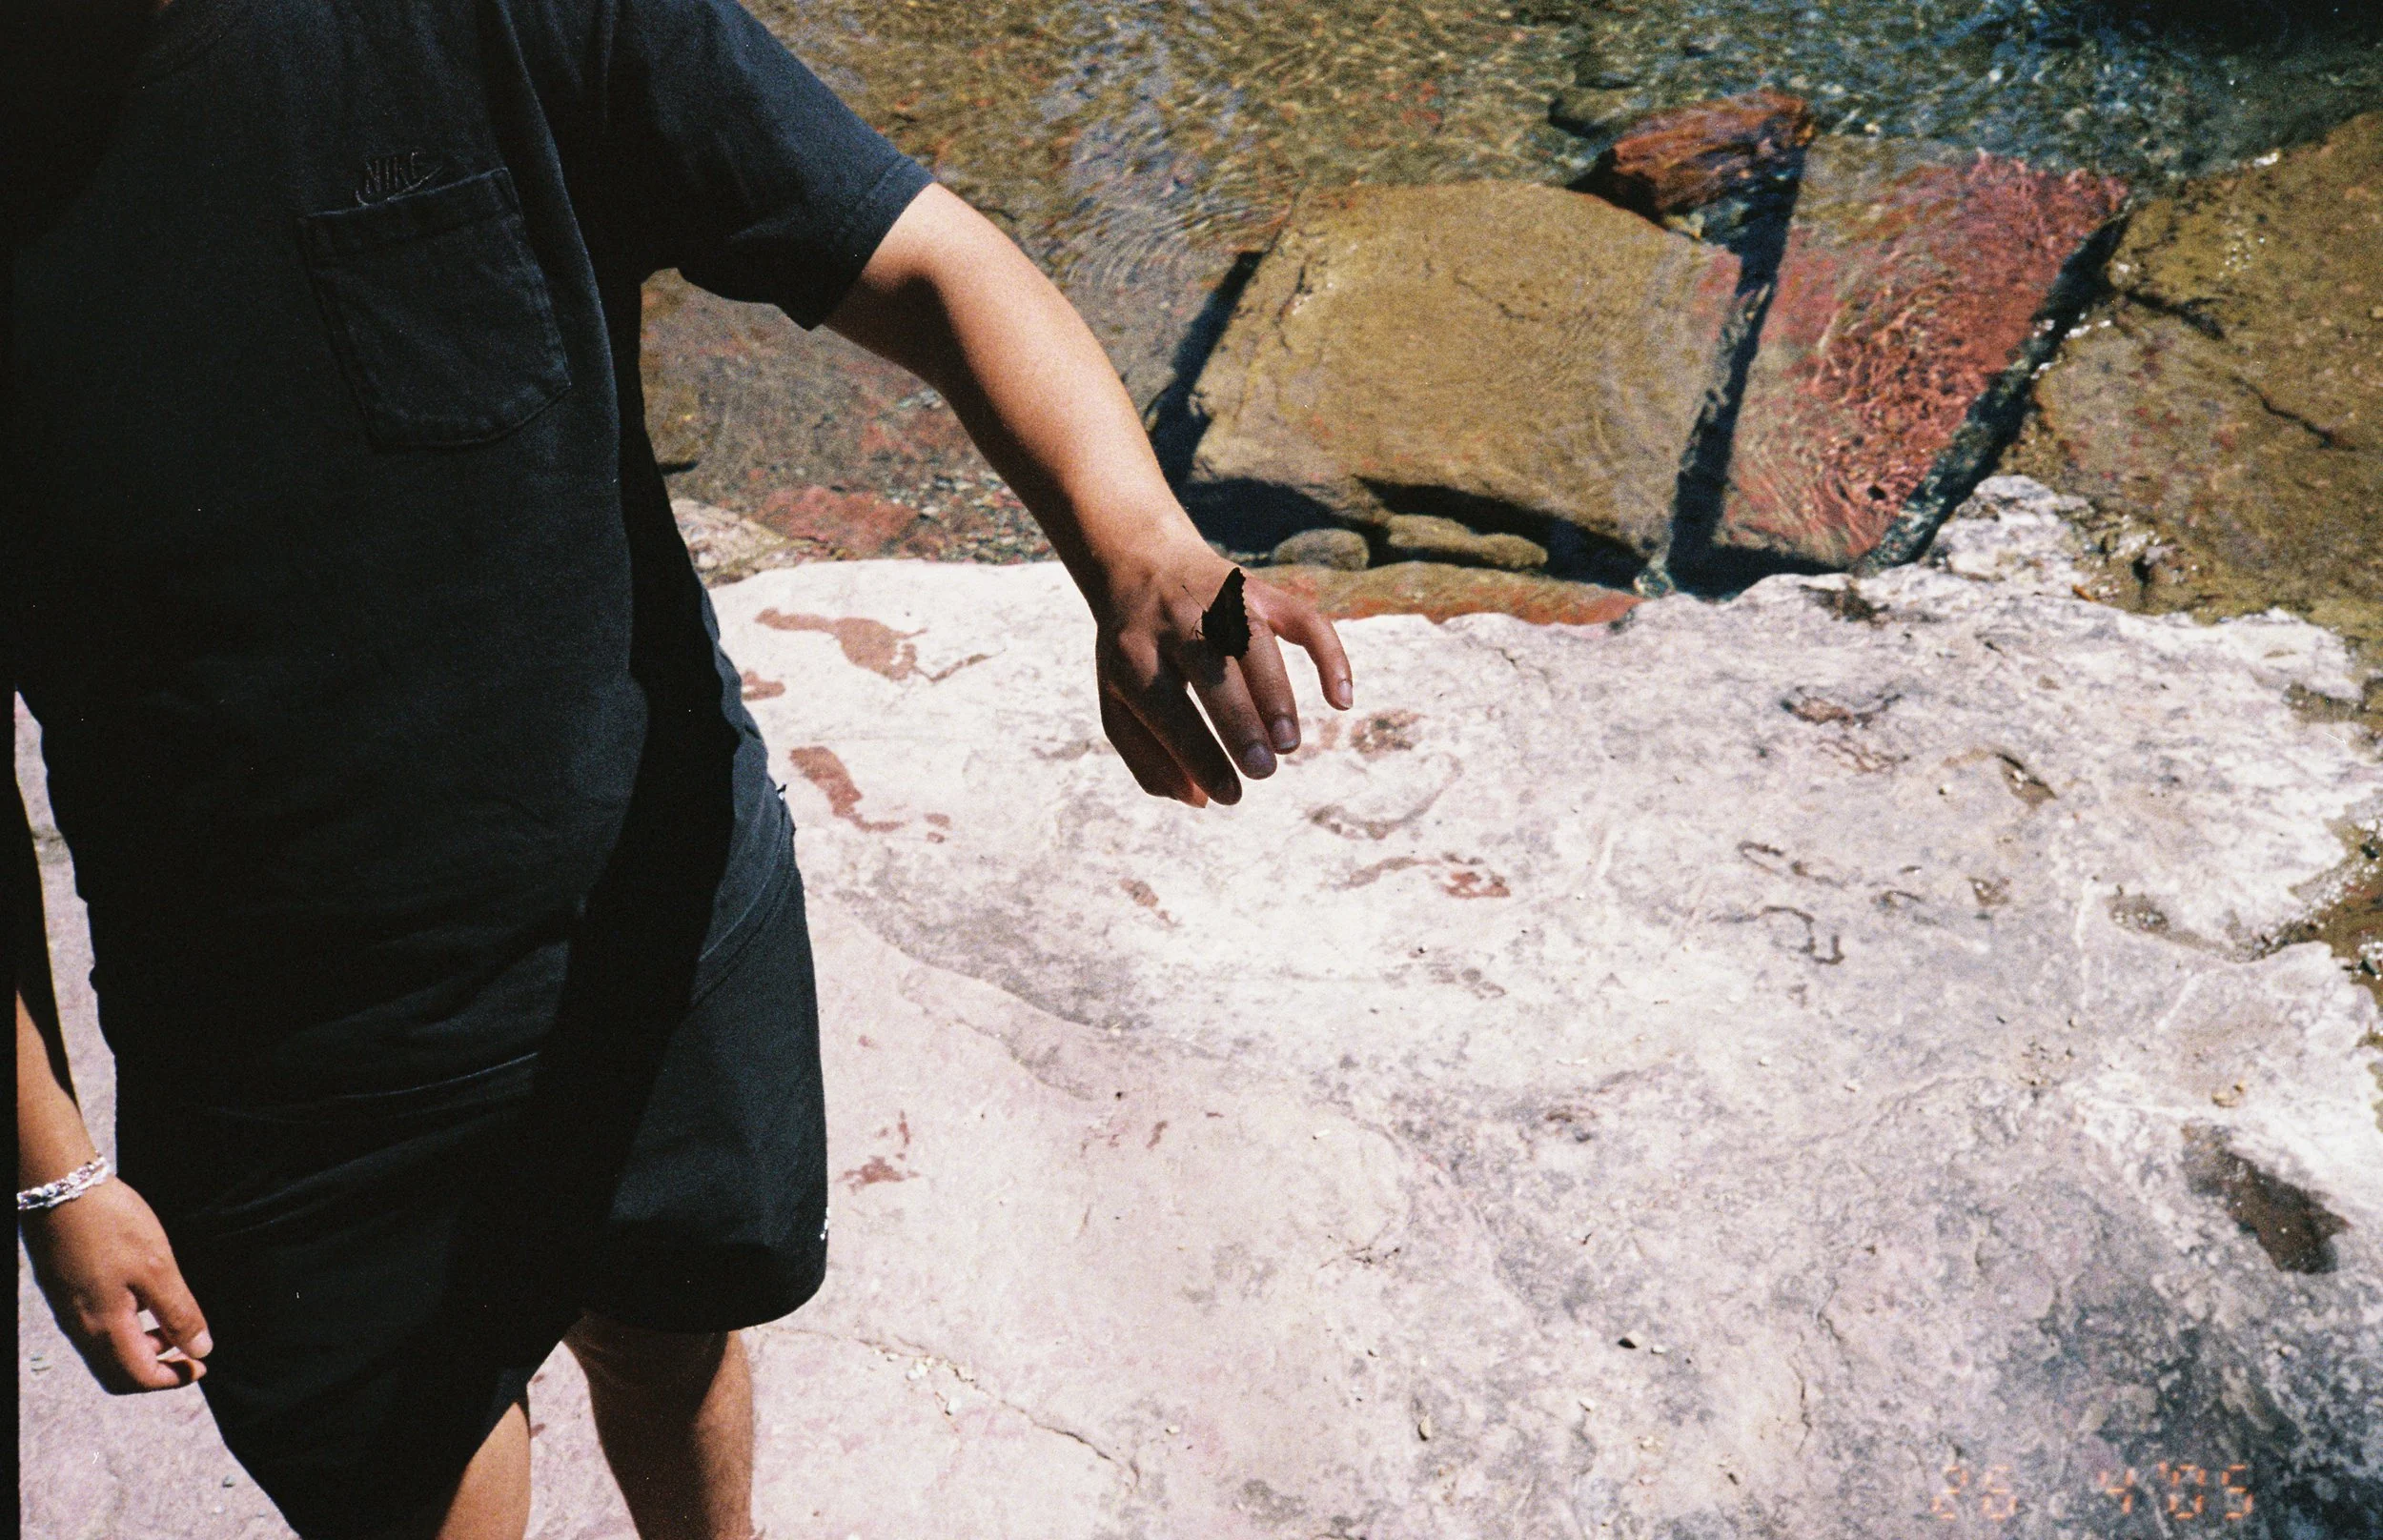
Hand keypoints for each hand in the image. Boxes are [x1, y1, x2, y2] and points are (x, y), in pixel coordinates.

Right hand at [21, 1176, 211, 1392]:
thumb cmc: (109, 1224)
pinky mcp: (65, 1292)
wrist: (60, 1188)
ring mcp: (69, 1311)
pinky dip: (125, 1328)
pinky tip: (143, 1300)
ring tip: (171, 1323)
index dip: (172, 1379)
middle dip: (157, 1369)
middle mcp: (80, 1328)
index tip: (200, 1366)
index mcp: (103, 1328)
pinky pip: (96, 1328)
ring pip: (106, 1351)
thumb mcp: (158, 1268)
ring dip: (141, 1347)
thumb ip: (179, 1312)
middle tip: (189, 1350)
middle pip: (118, 1373)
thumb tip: (200, 1348)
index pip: (137, 1378)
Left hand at [1093, 538, 1352, 805]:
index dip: (1198, 753)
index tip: (1229, 794)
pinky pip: (1302, 616)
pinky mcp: (1259, 589)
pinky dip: (1328, 654)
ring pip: (1254, 641)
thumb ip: (1148, 756)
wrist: (1139, 560)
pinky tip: (1342, 699)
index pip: (1166, 707)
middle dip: (1239, 720)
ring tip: (1289, 744)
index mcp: (1133, 653)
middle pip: (1211, 668)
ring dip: (1276, 691)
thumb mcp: (1117, 700)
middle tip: (1263, 770)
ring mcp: (1220, 600)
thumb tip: (1201, 798)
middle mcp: (1176, 620)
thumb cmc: (1133, 651)